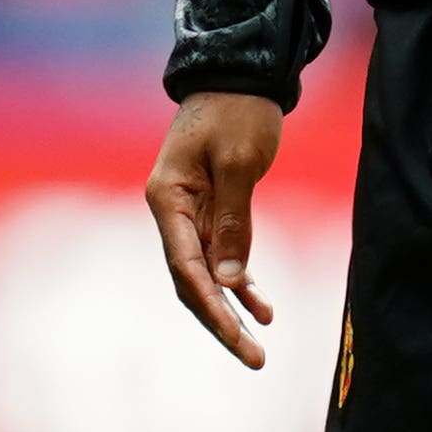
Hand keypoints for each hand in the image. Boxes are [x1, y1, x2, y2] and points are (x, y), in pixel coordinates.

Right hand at [146, 90, 287, 366]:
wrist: (241, 72)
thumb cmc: (238, 111)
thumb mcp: (238, 164)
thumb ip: (232, 222)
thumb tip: (231, 281)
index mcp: (167, 199)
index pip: (186, 266)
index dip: (212, 308)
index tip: (239, 338)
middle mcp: (171, 211)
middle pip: (190, 280)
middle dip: (220, 321)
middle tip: (253, 358)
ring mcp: (188, 212)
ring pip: (206, 274)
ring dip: (232, 307)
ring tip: (259, 344)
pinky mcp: (210, 209)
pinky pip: (221, 256)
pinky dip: (241, 282)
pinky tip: (263, 307)